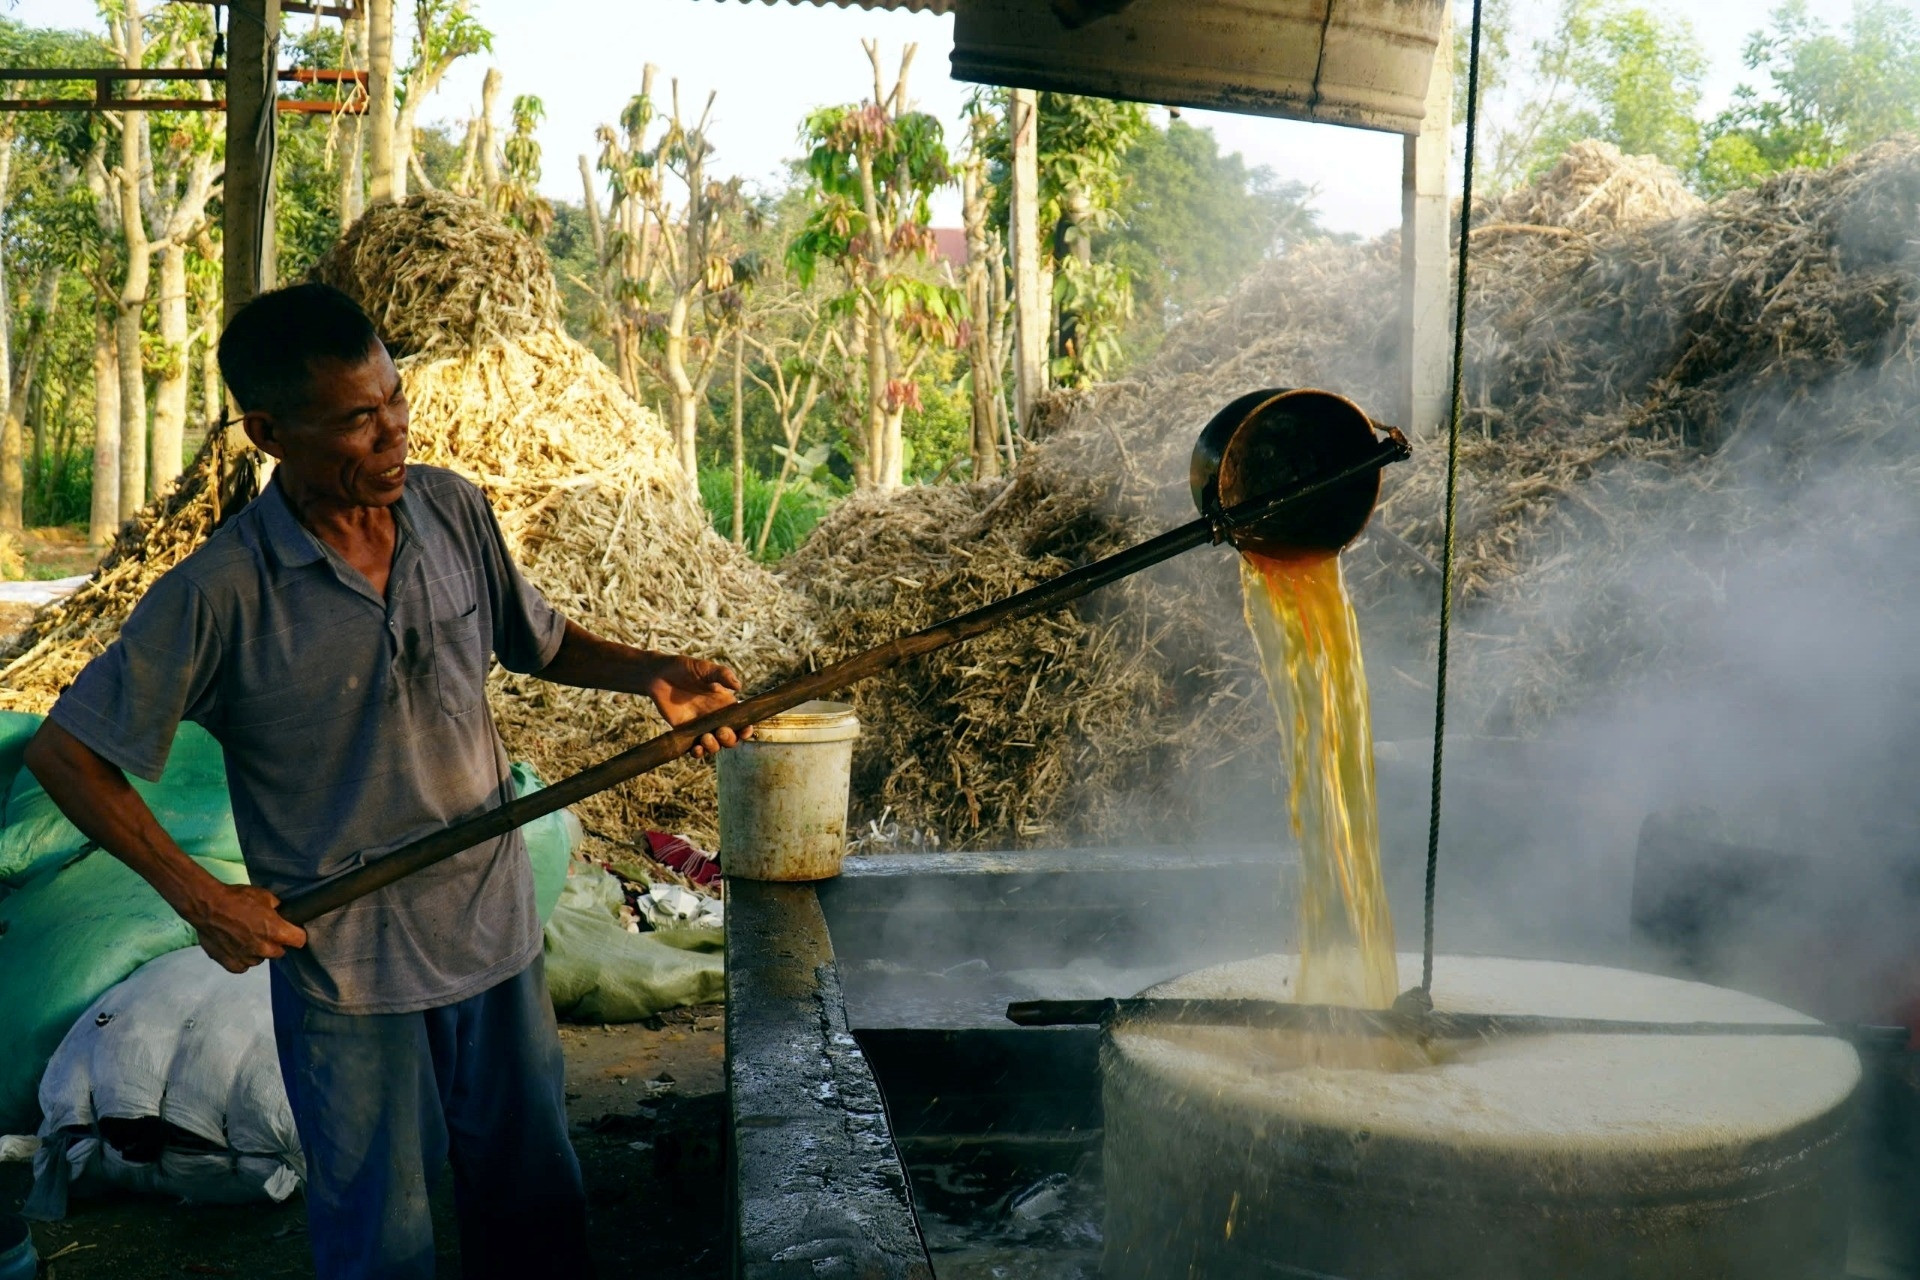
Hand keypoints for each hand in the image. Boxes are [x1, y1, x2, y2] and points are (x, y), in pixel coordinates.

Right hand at [186, 882, 307, 972]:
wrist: (208, 907)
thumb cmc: (237, 898)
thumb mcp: (265, 896)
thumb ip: (278, 909)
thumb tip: (283, 914)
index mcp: (276, 932)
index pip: (300, 941)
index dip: (296, 935)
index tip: (291, 931)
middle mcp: (264, 949)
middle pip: (280, 952)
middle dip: (275, 943)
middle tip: (263, 931)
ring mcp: (247, 959)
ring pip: (260, 959)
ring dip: (257, 951)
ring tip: (245, 937)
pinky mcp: (232, 965)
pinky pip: (243, 965)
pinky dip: (241, 958)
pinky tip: (235, 945)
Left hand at [646, 655, 752, 757]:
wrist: (659, 675)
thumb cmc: (684, 668)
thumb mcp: (705, 668)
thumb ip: (722, 675)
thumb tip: (739, 686)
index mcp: (724, 703)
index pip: (741, 721)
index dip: (746, 729)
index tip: (745, 731)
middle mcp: (715, 718)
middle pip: (730, 738)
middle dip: (729, 739)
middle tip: (720, 731)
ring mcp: (701, 726)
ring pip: (714, 745)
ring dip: (714, 747)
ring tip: (705, 738)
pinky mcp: (686, 732)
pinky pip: (695, 748)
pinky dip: (698, 753)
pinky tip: (696, 748)